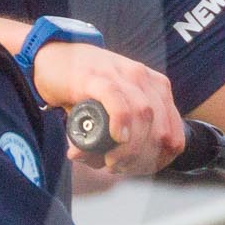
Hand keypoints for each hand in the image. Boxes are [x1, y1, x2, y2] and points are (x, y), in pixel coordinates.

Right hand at [35, 43, 184, 175]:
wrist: (50, 56)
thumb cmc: (81, 85)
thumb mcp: (110, 107)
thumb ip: (115, 135)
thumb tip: (111, 164)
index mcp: (153, 85)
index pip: (174, 129)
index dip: (161, 156)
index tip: (141, 168)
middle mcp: (142, 78)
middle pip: (160, 127)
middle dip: (144, 156)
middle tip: (120, 167)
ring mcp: (120, 75)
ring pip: (143, 116)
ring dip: (130, 148)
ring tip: (111, 161)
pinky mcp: (95, 77)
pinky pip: (117, 100)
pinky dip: (121, 122)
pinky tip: (117, 137)